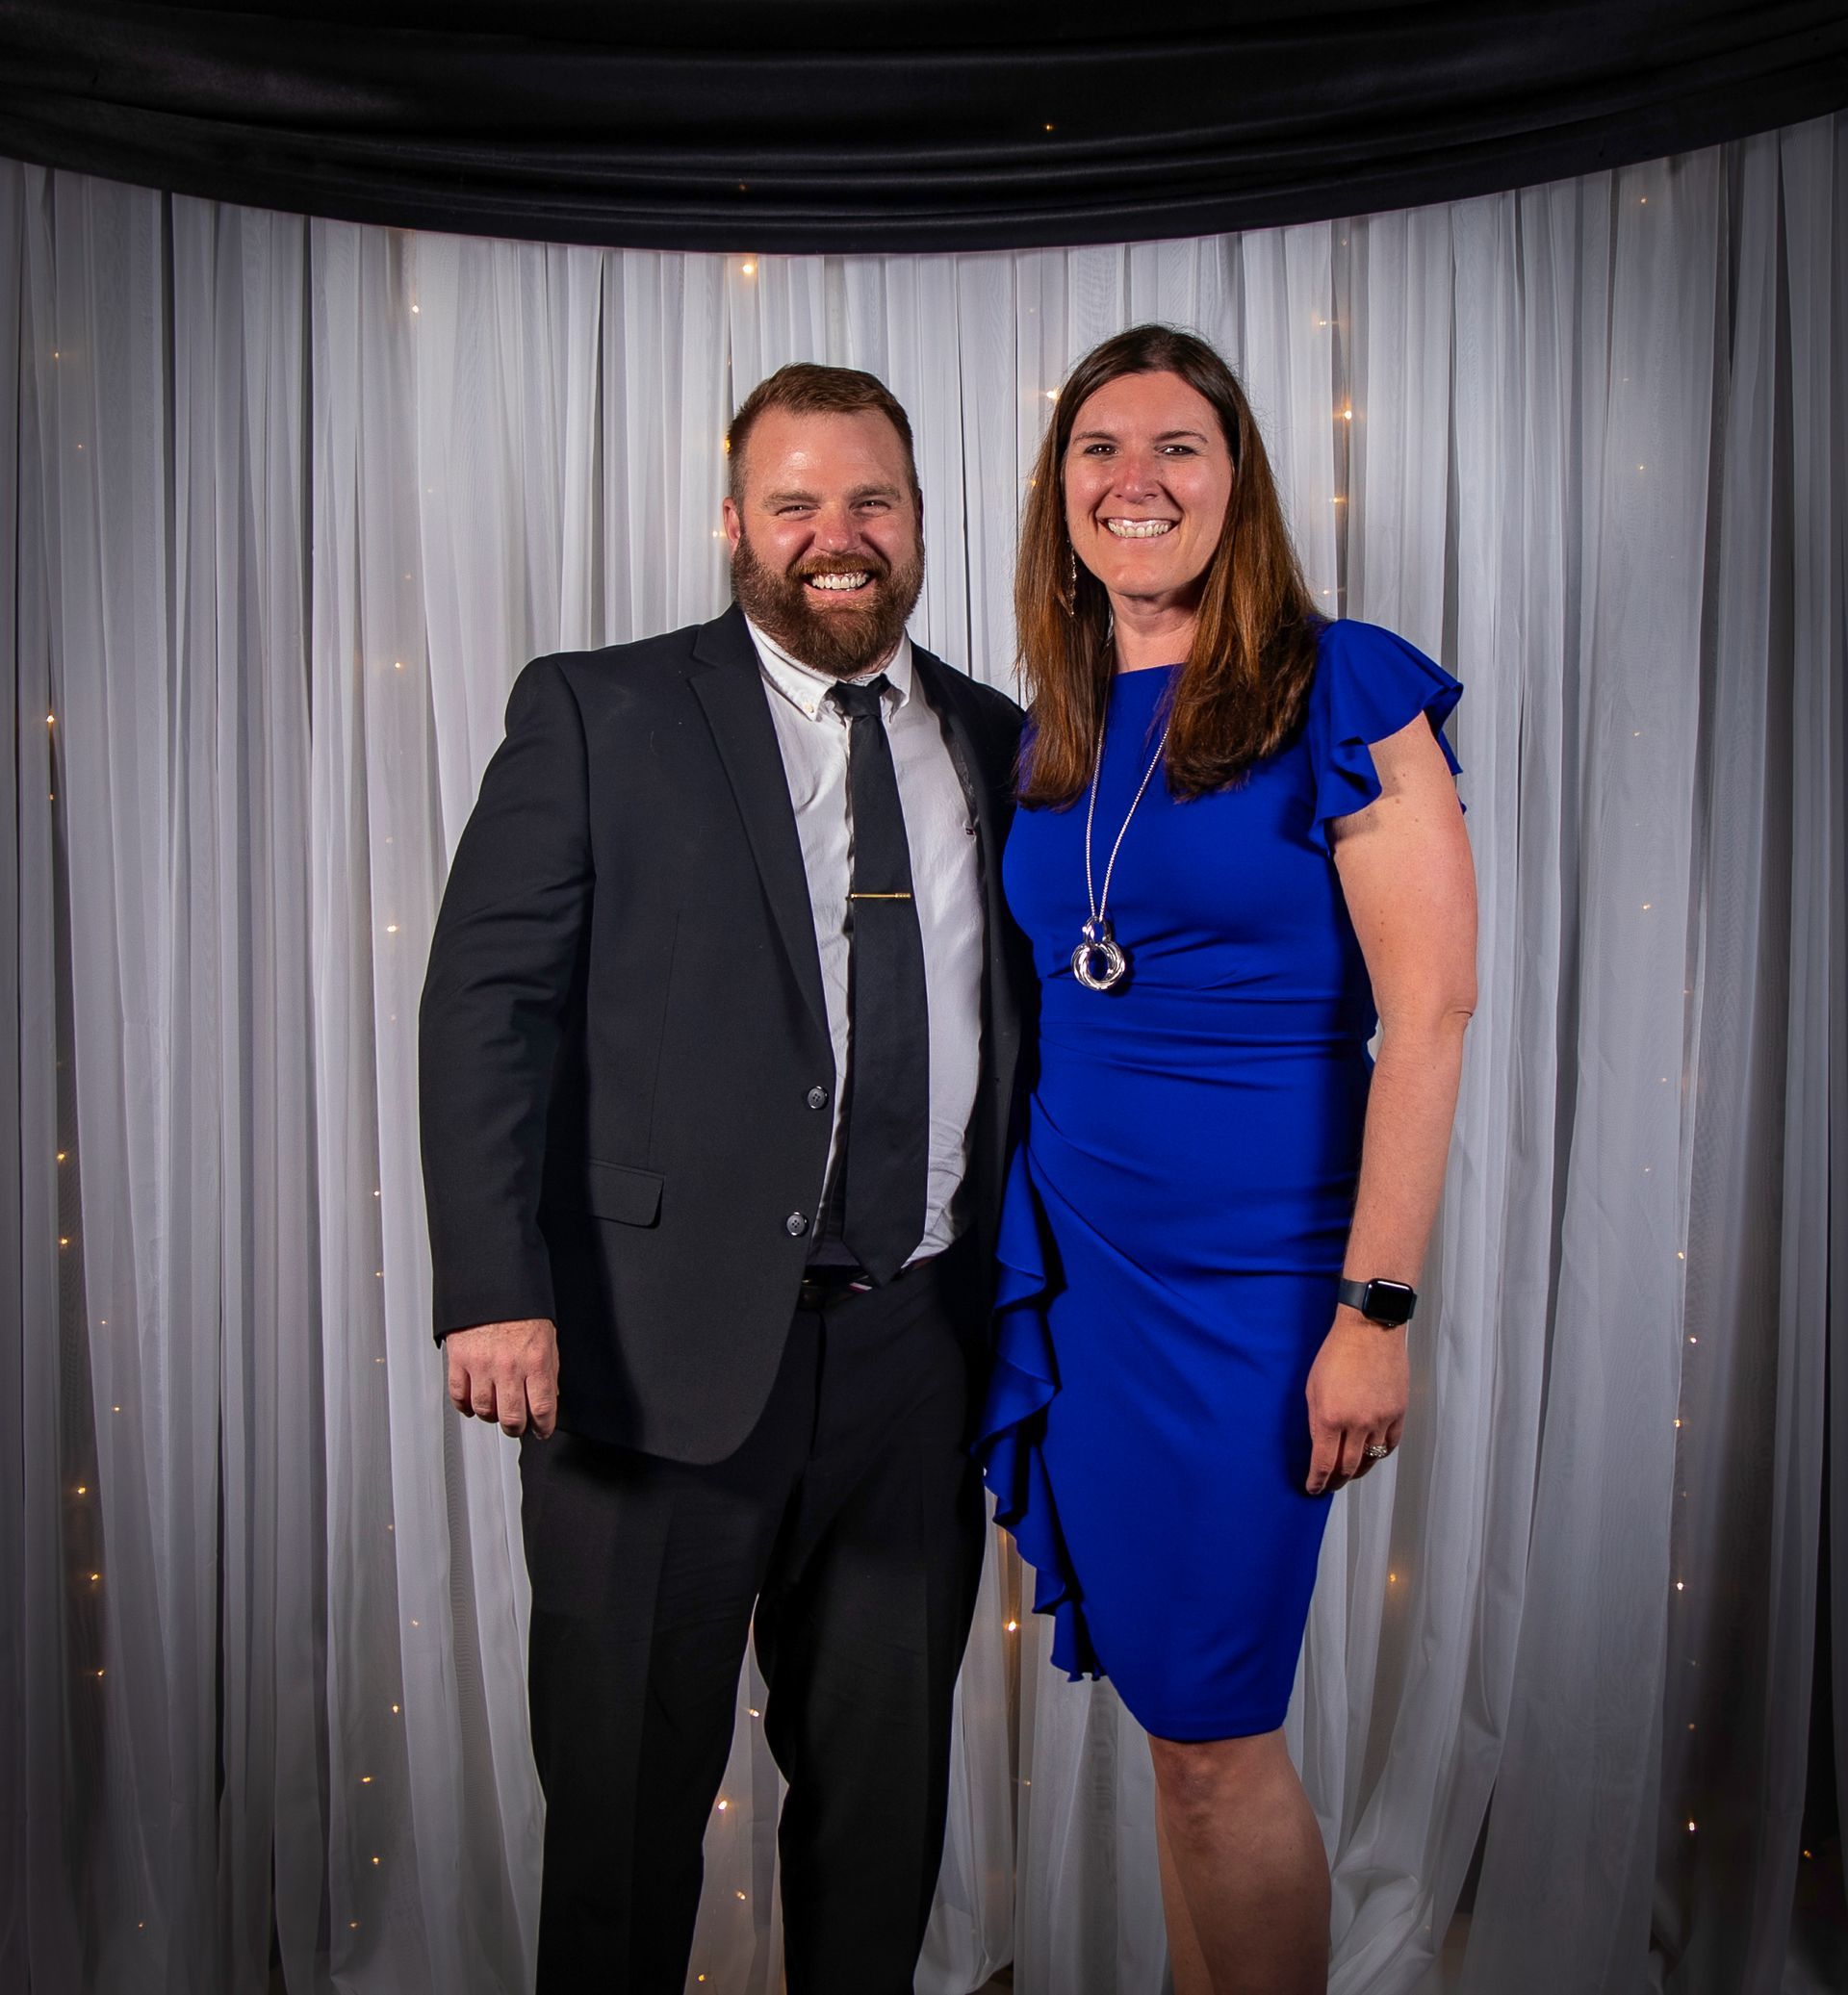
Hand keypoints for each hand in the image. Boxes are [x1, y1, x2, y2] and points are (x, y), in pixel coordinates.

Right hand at [445, 1318, 559, 1438]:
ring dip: (491, 1416)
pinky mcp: (459, 1360)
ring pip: (484, 1410)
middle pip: (512, 1417)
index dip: (544, 1427)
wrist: (492, 1285)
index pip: (542, 1407)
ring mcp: (482, 1364)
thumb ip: (548, 1371)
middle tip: (518, 1426)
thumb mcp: (547, 1338)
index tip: (542, 1431)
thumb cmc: (521, 1309)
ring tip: (496, 1410)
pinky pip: (459, 1396)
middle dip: (517, 1428)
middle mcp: (509, 1365)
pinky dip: (465, 1406)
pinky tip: (473, 1404)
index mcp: (536, 1359)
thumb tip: (549, 1398)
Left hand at [1305, 1309, 1407, 1494]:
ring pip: (1370, 1459)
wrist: (1369, 1330)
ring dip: (1357, 1470)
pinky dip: (1378, 1454)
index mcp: (1331, 1417)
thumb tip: (1319, 1446)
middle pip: (1348, 1467)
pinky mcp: (1398, 1413)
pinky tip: (1370, 1454)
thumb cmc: (1337, 1353)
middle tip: (1330, 1485)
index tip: (1313, 1488)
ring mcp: (1381, 1419)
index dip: (1318, 1481)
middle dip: (1336, 1481)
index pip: (1324, 1463)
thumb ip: (1316, 1421)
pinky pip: (1389, 1444)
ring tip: (1348, 1473)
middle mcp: (1358, 1423)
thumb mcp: (1313, 1388)